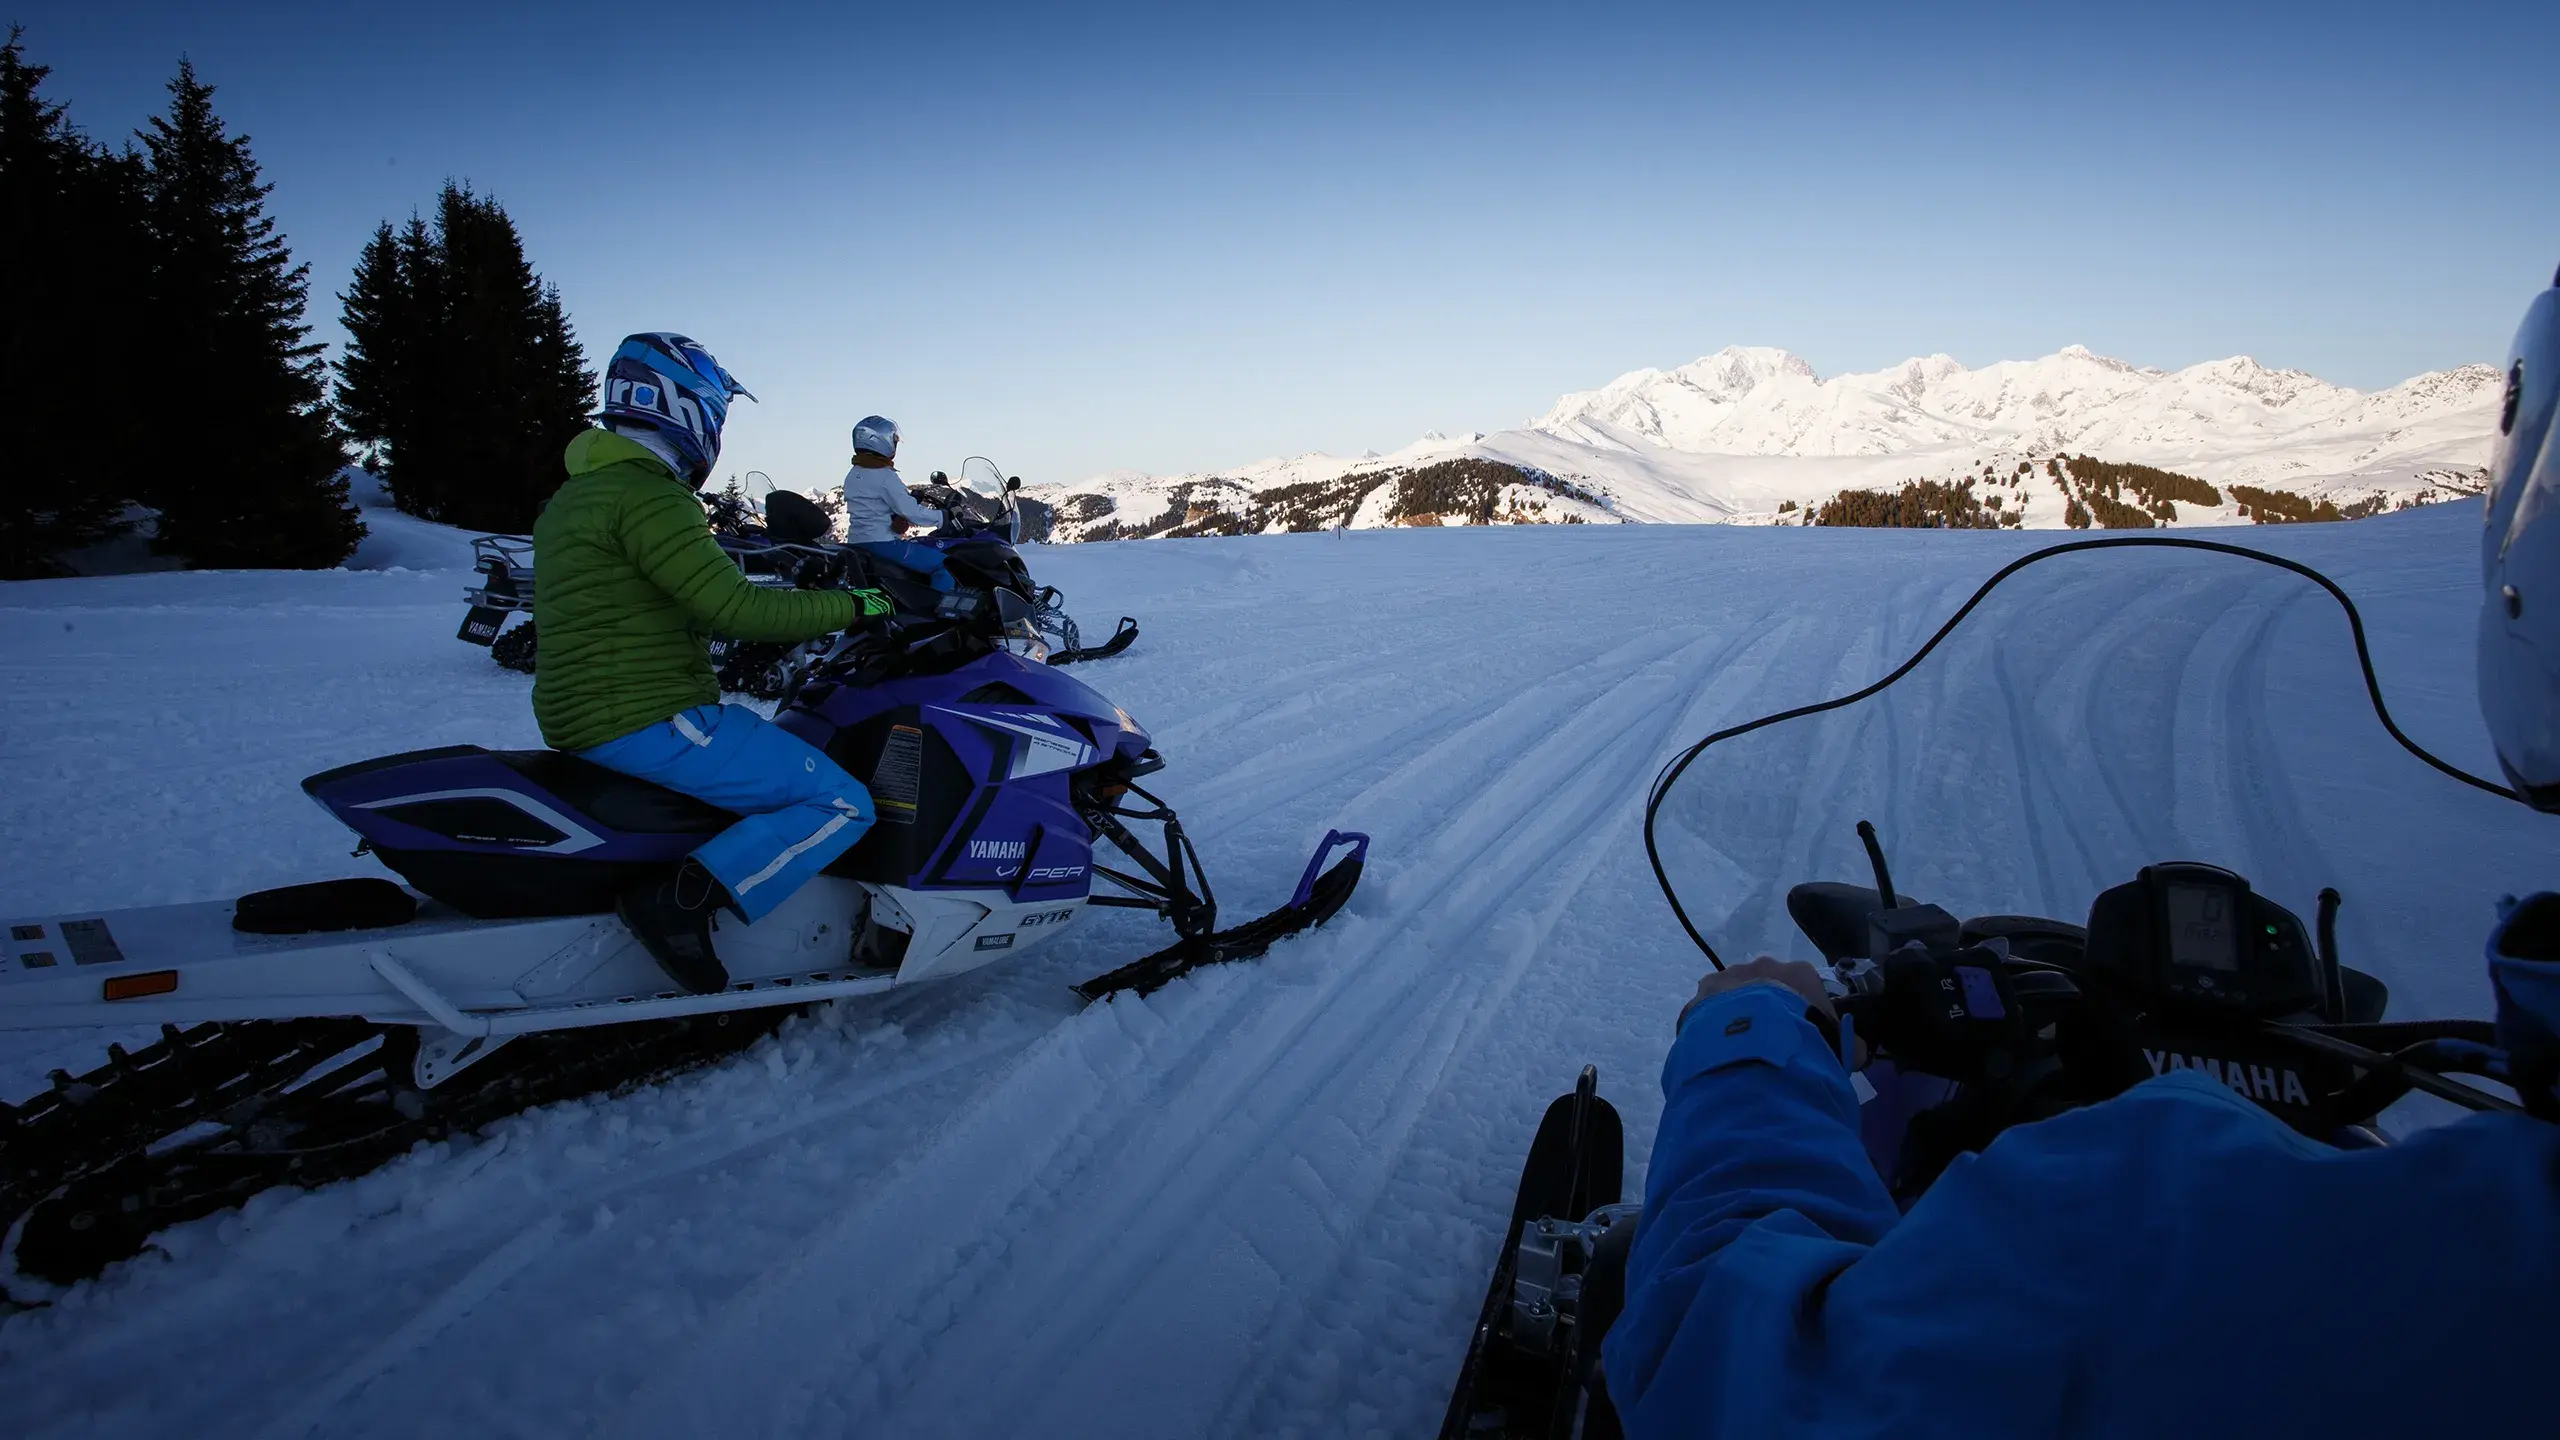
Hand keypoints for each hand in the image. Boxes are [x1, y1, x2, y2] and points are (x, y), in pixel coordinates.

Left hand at [1681, 957, 1866, 1066]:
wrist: (1756, 1046)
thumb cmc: (1806, 1041)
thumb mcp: (1840, 1047)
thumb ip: (1849, 1046)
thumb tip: (1856, 1051)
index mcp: (1799, 973)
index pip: (1805, 987)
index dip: (1804, 1012)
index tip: (1803, 1034)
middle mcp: (1761, 967)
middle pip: (1766, 986)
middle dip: (1767, 1008)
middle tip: (1769, 1040)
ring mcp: (1726, 979)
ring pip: (1732, 995)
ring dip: (1736, 1014)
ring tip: (1740, 1047)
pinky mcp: (1698, 999)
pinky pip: (1706, 1013)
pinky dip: (1711, 1029)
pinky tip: (1717, 1052)